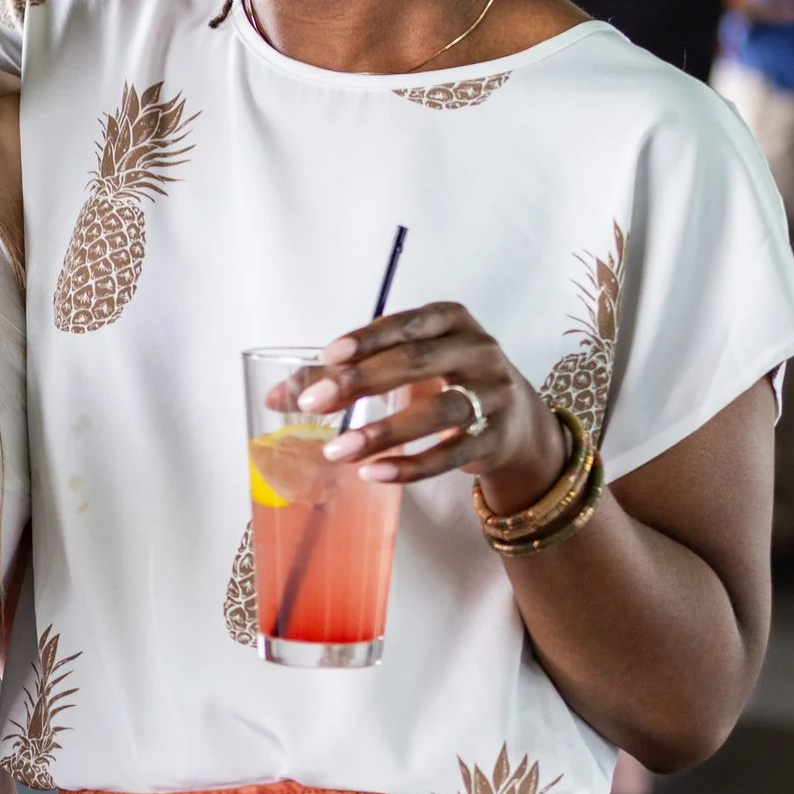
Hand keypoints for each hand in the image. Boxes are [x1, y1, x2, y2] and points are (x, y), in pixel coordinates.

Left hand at [295, 302, 569, 515]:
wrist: (516, 421)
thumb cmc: (446, 379)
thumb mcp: (406, 364)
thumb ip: (344, 372)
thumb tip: (277, 396)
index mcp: (451, 320)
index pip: (404, 324)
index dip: (366, 340)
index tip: (327, 356)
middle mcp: (478, 351)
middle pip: (416, 363)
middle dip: (360, 382)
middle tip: (313, 404)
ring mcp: (493, 395)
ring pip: (437, 412)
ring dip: (383, 432)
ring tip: (337, 450)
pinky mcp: (496, 438)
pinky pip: (451, 453)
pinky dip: (410, 465)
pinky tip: (373, 472)